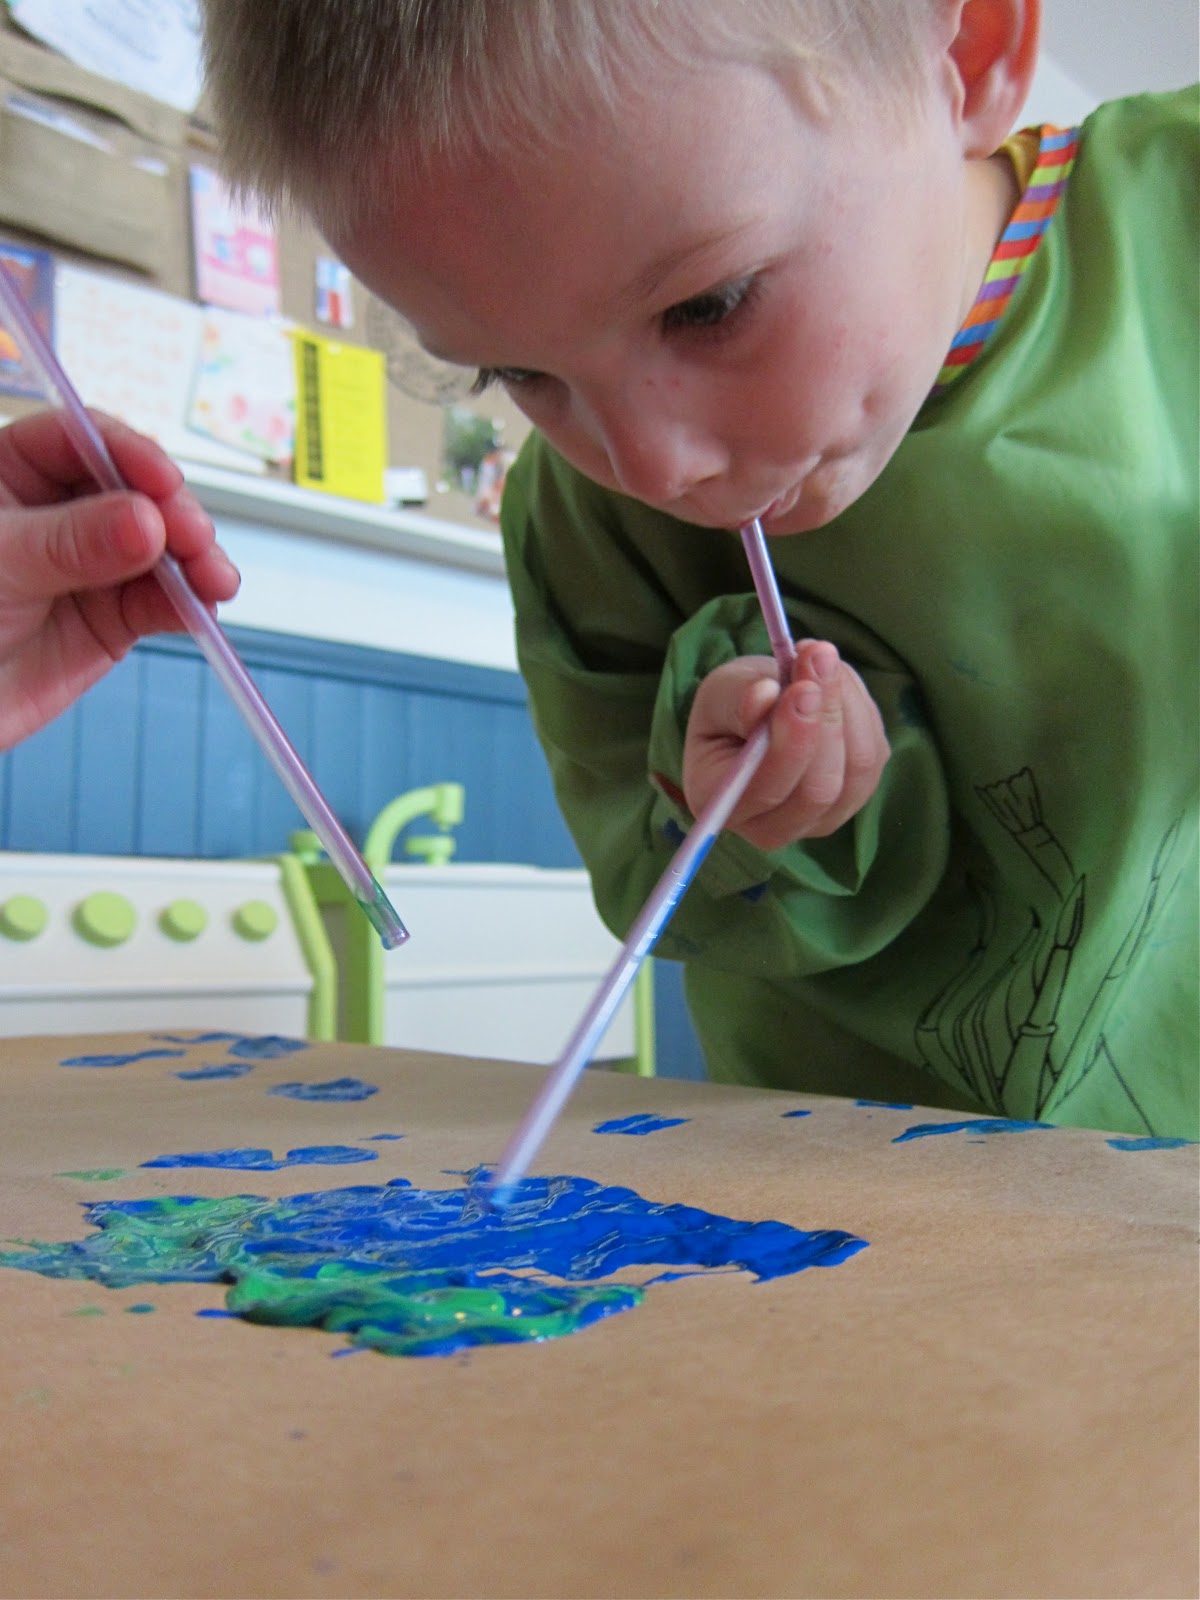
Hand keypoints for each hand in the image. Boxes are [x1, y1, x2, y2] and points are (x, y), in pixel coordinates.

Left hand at [0, 409, 239, 750]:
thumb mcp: (2, 563)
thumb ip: (73, 542)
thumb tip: (147, 521)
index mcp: (15, 474)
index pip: (81, 440)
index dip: (129, 454)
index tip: (164, 481)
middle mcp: (59, 514)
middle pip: (134, 492)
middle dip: (173, 514)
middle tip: (195, 539)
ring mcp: (92, 567)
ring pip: (159, 549)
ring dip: (195, 562)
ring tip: (215, 580)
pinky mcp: (113, 619)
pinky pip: (161, 604)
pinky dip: (189, 606)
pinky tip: (203, 610)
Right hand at [682, 639, 889, 848]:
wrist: (755, 714)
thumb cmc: (729, 707)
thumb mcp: (720, 693)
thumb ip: (738, 698)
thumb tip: (766, 695)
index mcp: (725, 806)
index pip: (766, 790)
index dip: (791, 741)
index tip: (801, 688)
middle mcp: (773, 827)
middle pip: (819, 787)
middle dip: (827, 717)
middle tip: (819, 656)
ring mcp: (820, 818)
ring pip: (857, 769)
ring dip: (847, 705)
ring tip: (820, 658)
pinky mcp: (856, 795)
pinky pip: (874, 754)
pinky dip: (860, 708)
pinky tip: (835, 682)